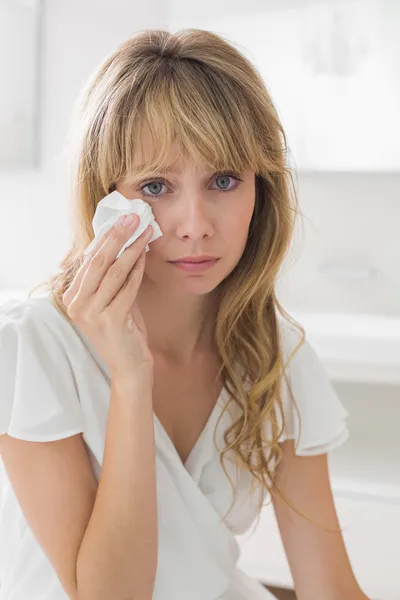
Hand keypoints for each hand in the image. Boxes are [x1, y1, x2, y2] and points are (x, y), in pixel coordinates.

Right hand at [62, 214, 153, 379]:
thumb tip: (124, 241)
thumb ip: (113, 276)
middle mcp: (77, 305)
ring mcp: (91, 313)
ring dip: (132, 248)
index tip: (121, 219)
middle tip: (133, 216)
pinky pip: (127, 287)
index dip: (105, 237)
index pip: (89, 259)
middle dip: (117, 235)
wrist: (129, 366)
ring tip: (145, 231)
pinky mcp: (110, 320)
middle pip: (98, 261)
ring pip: (114, 271)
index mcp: (73, 297)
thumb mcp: (113, 299)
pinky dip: (138, 269)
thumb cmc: (124, 331)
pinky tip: (146, 254)